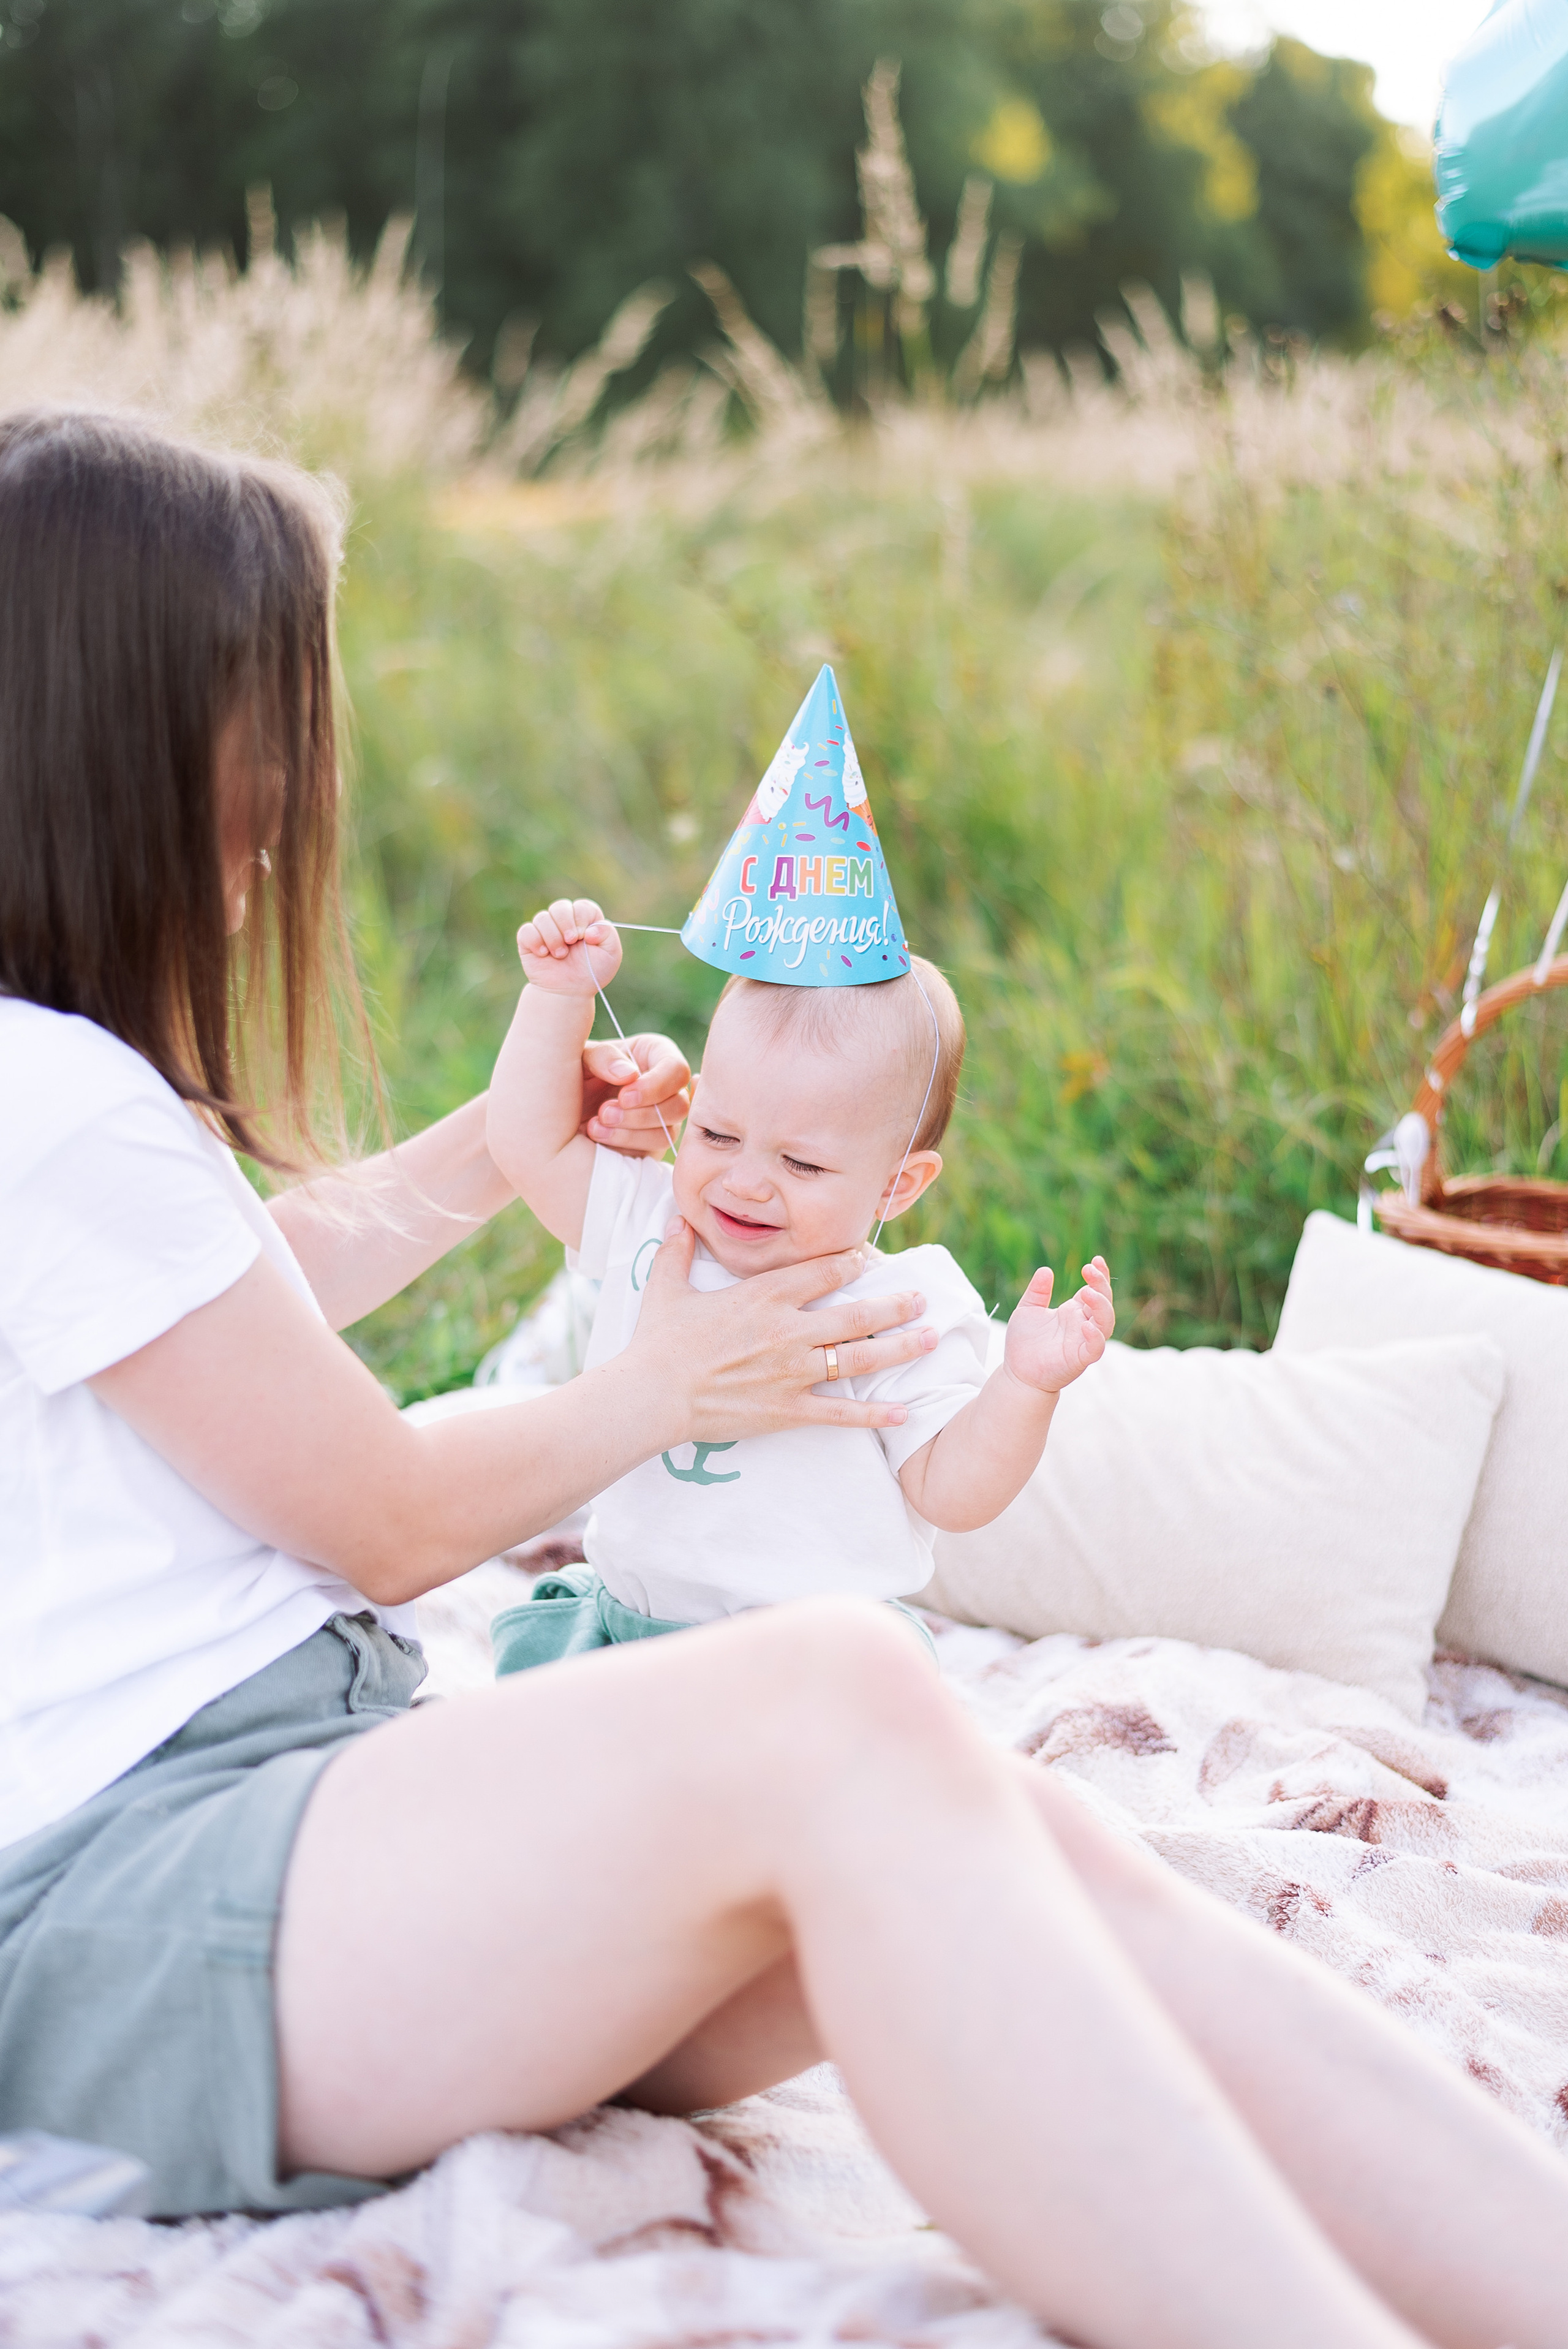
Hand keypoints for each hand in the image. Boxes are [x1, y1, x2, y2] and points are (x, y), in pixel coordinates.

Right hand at [517, 898, 620, 996]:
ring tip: (560, 955)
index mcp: (585, 921)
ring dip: (552, 937)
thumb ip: (606, 933)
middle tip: (571, 942)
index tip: (585, 937)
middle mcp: (564, 922)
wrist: (570, 993)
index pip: (582, 906)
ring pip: (542, 917)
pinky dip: (535, 942)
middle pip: (560, 906)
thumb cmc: (592, 973)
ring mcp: (545, 930)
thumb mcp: (610, 954)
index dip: (582, 918)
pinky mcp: (529, 940)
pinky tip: (543, 955)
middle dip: (566, 924)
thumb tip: (589, 930)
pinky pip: (526, 930)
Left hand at [580, 1033, 691, 1156]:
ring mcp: (662, 1119)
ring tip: (595, 1128)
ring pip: (667, 1134)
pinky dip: (623, 1149)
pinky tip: (598, 1141)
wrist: (561, 1106)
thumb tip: (630, 1075)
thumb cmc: (575, 1072)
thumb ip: (603, 1057)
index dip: (655, 1086)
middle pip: (679, 1107)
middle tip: (605, 1113)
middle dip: (641, 1115)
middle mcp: (667, 1089)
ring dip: (631, 1135)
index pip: (677, 1070)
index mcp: (657, 1056)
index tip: (623, 1096)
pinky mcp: (650, 1144)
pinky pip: (650, 1154)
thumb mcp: (583, 1056)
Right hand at [631, 1218, 940, 1438]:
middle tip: (922, 1300)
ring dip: (900, 1348)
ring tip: (930, 1339)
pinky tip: (904, 1410)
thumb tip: (678, 1217)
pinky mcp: (789, 1409)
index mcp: (764, 1295)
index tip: (870, 1260)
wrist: (652, 1394)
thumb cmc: (658, 1341)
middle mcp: (787, 1329)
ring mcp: (792, 1371)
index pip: (823, 1271)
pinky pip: (841, 1412)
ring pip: (859, 1357)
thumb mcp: (665, 1287)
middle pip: (856, 1313)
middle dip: (895, 1305)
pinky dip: (875, 1413)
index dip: (853, 1263)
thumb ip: (678, 1250)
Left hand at [1003, 1257, 1113, 1396]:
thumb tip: (1046, 1270)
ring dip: (1102, 1307)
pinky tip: (1086, 1325)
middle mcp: (1083, 1325)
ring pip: (1105, 1324)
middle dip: (1101, 1285)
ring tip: (1088, 1292)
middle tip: (1089, 1270)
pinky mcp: (1079, 1359)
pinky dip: (1095, 1337)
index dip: (1099, 1276)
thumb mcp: (1027, 1310)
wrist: (1017, 1372)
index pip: (1095, 1291)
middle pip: (1104, 1304)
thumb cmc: (1023, 1342)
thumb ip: (1037, 1291)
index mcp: (1073, 1312)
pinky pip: (1095, 1349)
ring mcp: (1083, 1342)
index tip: (1095, 1260)